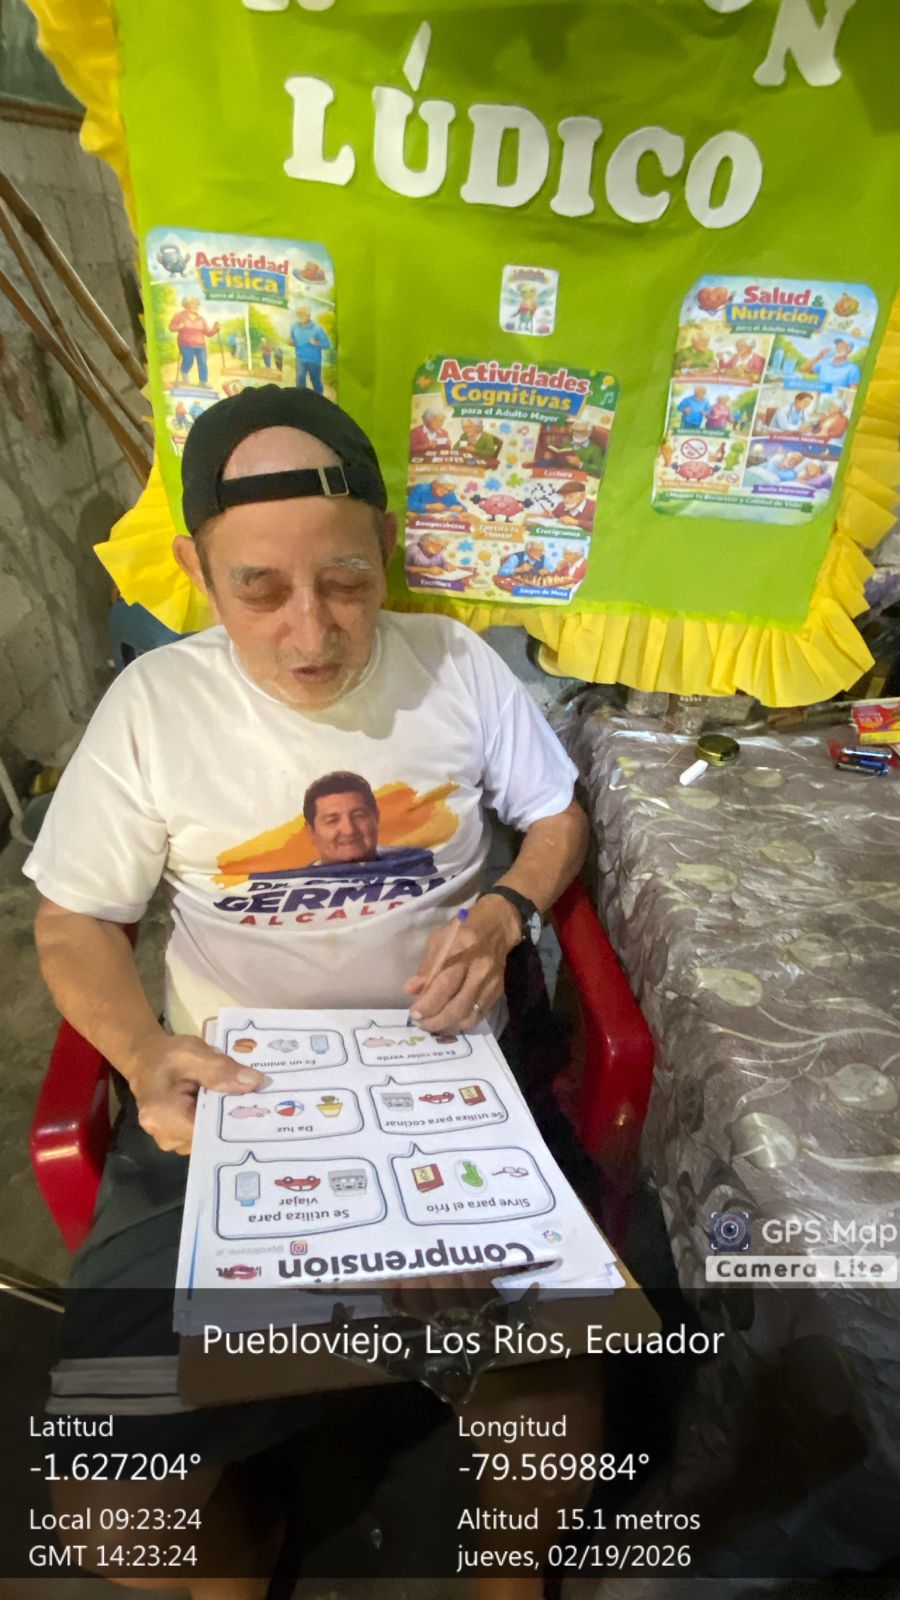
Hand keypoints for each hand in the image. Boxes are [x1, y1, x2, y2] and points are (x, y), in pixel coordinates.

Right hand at [125, 1033, 265, 1154]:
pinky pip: (206, 1134)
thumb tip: (254, 1082)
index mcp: (164, 1116)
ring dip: (228, 1121)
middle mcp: (166, 1137)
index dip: (236, 1121)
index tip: (261, 1108)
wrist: (145, 1060)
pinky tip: (233, 1107)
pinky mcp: (179, 1139)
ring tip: (251, 1104)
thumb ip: (221, 1069)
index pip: (209, 1132)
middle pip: (212, 1137)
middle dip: (236, 1121)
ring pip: (211, 1138)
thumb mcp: (192, 1052)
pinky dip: (219, 1121)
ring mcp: (172, 1142)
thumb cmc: (165, 1056)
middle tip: (263, 1104)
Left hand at [403, 896, 520, 1032]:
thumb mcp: (439, 939)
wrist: (497, 925)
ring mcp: (491, 982)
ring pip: (470, 1015)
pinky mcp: (498, 991)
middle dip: (436, 1021)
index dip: (428, 1004)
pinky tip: (450, 1020)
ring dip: (448, 1025)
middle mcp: (479, 968)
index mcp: (462, 949)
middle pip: (458, 1006)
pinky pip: (479, 1015)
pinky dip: (462, 1022)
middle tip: (421, 1024)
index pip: (445, 984)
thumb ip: (427, 966)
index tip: (414, 1014)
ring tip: (433, 1024)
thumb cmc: (462, 929)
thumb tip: (411, 990)